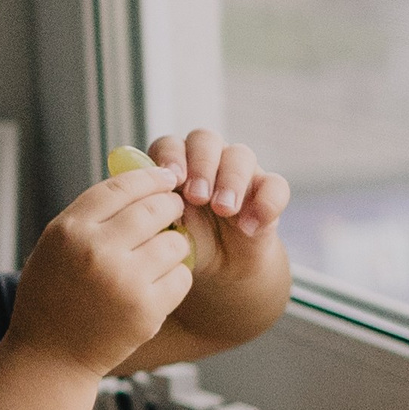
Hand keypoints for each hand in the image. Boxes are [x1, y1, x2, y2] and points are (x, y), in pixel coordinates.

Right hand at [8, 165, 195, 379]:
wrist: (49, 359)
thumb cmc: (51, 299)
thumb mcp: (53, 248)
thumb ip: (88, 216)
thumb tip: (138, 179)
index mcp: (68, 230)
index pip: (122, 185)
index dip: (150, 177)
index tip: (165, 177)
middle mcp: (95, 250)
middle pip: (156, 207)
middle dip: (170, 206)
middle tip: (172, 212)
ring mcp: (123, 281)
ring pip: (175, 242)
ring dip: (176, 245)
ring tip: (160, 256)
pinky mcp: (146, 310)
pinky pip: (181, 277)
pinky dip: (175, 278)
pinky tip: (158, 286)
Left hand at [145, 129, 288, 277]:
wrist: (218, 269)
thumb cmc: (183, 244)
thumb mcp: (163, 232)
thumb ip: (150, 213)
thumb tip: (133, 202)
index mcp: (175, 165)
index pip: (170, 144)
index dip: (170, 157)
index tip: (171, 179)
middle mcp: (207, 160)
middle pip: (205, 140)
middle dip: (201, 165)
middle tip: (197, 196)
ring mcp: (240, 172)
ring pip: (240, 155)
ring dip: (231, 180)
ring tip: (223, 210)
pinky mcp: (267, 192)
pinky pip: (275, 185)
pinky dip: (265, 203)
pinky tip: (250, 226)